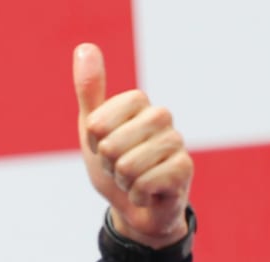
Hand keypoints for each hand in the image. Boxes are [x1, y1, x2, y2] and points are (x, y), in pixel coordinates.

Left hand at [73, 43, 192, 248]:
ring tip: (133, 179)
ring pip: (128, 166)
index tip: (103, 147)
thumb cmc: (113, 165)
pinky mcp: (184, 168)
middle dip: (109, 165)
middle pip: (112, 145)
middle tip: (120, 167)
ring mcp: (176, 141)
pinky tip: (147, 192)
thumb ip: (89, 91)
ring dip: (123, 181)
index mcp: (139, 102)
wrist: (134, 207)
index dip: (94, 141)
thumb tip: (85, 47)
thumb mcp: (92, 129)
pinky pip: (145, 183)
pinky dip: (137, 194)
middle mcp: (161, 116)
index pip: (98, 121)